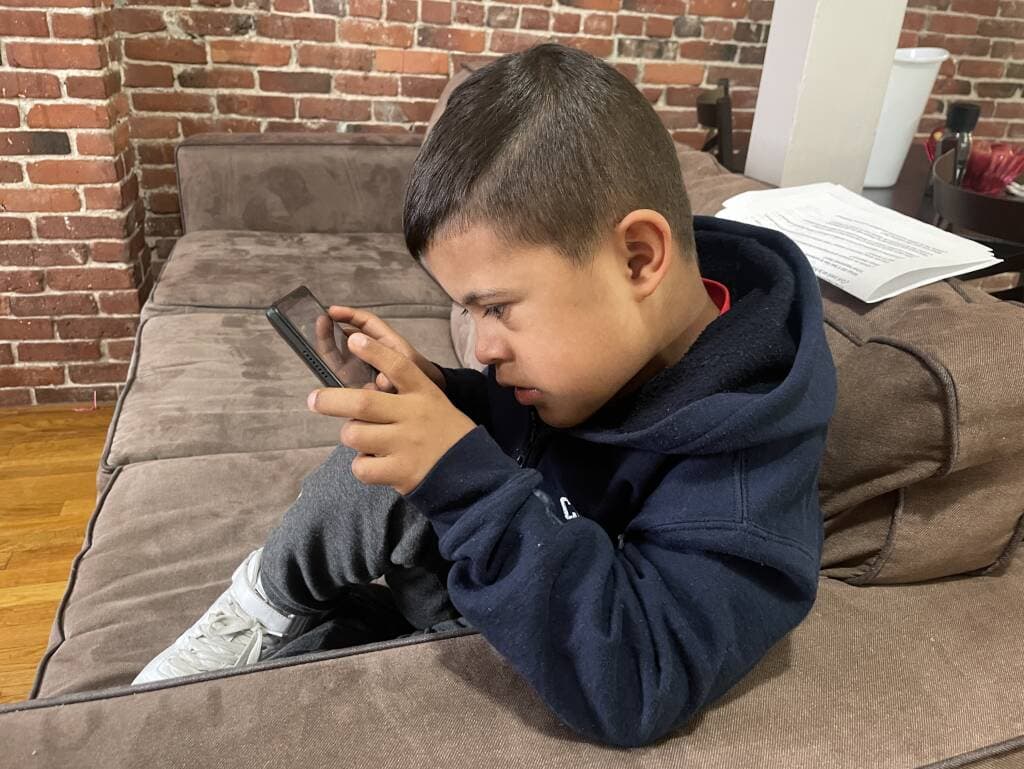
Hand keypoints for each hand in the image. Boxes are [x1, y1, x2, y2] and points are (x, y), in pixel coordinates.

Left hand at [307, 332, 475, 494]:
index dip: (374, 352)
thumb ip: (400, 397)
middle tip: (313, 400)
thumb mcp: (432, 404)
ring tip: (366, 441)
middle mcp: (415, 415)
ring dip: (352, 436)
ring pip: (355, 434)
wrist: (473, 474)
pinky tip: (376, 465)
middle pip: (362, 401)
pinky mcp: (400, 471)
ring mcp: (407, 444)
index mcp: (424, 394)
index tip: (353, 338)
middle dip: (330, 400)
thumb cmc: (444, 435)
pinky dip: (361, 466)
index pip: (398, 366)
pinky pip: (361, 467)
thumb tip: (358, 395)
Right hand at [322, 306, 444, 393]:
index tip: (332, 311)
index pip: (363, 322)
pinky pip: (344, 379)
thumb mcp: (409, 367)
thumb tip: (380, 381)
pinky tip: (331, 369)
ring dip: (330, 348)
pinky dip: (338, 375)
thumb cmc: (420, 372)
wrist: (427, 394)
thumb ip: (395, 370)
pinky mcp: (358, 385)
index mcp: (382, 341)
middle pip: (343, 338)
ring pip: (340, 358)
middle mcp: (369, 353)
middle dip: (330, 330)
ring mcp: (361, 369)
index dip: (348, 314)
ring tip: (322, 337)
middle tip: (319, 322)